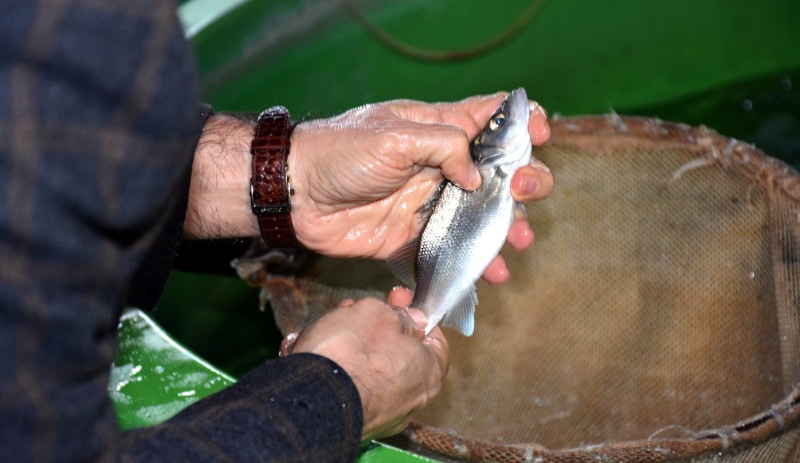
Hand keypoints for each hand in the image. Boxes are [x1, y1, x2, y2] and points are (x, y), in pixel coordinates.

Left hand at [289, 93, 552, 281]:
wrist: (297, 194)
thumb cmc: (342, 152)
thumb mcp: (396, 135)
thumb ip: (445, 146)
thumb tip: (477, 178)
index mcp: (440, 129)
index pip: (491, 117)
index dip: (522, 122)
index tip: (540, 137)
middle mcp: (443, 166)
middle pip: (499, 172)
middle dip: (525, 181)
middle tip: (524, 193)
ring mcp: (431, 203)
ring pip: (483, 216)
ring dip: (508, 227)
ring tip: (517, 240)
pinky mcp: (416, 237)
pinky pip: (454, 250)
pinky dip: (477, 262)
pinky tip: (493, 272)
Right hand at [290, 290, 448, 441]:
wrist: (310, 397)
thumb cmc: (351, 353)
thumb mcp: (377, 313)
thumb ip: (398, 314)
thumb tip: (409, 319)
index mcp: (428, 372)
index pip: (435, 340)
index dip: (416, 315)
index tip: (399, 301)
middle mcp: (410, 400)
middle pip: (401, 354)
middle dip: (379, 328)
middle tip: (361, 310)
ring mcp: (381, 415)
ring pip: (372, 370)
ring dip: (355, 345)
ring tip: (333, 325)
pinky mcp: (352, 421)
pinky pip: (351, 387)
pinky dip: (339, 369)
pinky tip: (321, 350)